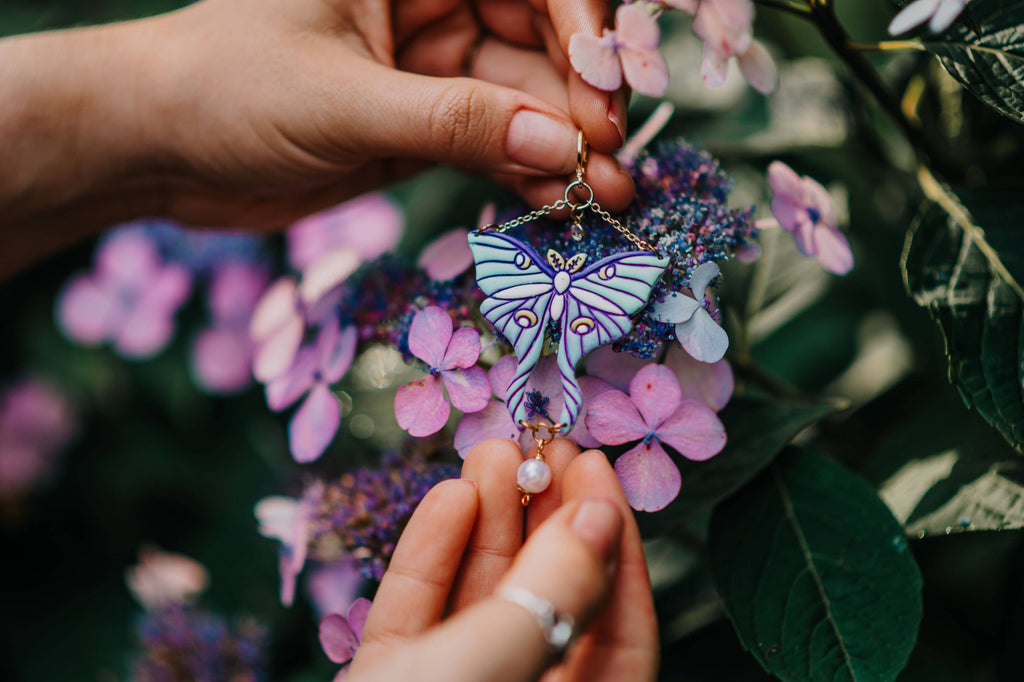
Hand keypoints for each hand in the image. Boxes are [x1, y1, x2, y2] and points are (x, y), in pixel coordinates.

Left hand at [145, 0, 634, 225]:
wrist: (161, 151)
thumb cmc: (224, 91)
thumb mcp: (340, 102)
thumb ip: (451, 123)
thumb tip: (558, 145)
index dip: (577, 24)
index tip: (600, 93)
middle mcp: (427, 3)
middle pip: (538, 39)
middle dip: (579, 101)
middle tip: (612, 163)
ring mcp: (430, 65)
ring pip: (523, 98)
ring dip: (565, 147)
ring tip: (606, 196)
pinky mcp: (424, 122)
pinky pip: (493, 141)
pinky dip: (526, 171)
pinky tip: (561, 198)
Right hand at [347, 439, 658, 681]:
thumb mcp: (493, 665)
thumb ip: (554, 592)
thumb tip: (599, 516)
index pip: (618, 630)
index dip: (613, 545)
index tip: (595, 468)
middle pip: (549, 603)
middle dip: (543, 519)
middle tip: (539, 447)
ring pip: (482, 601)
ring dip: (487, 523)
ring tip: (489, 455)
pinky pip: (420, 614)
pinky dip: (432, 557)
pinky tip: (447, 499)